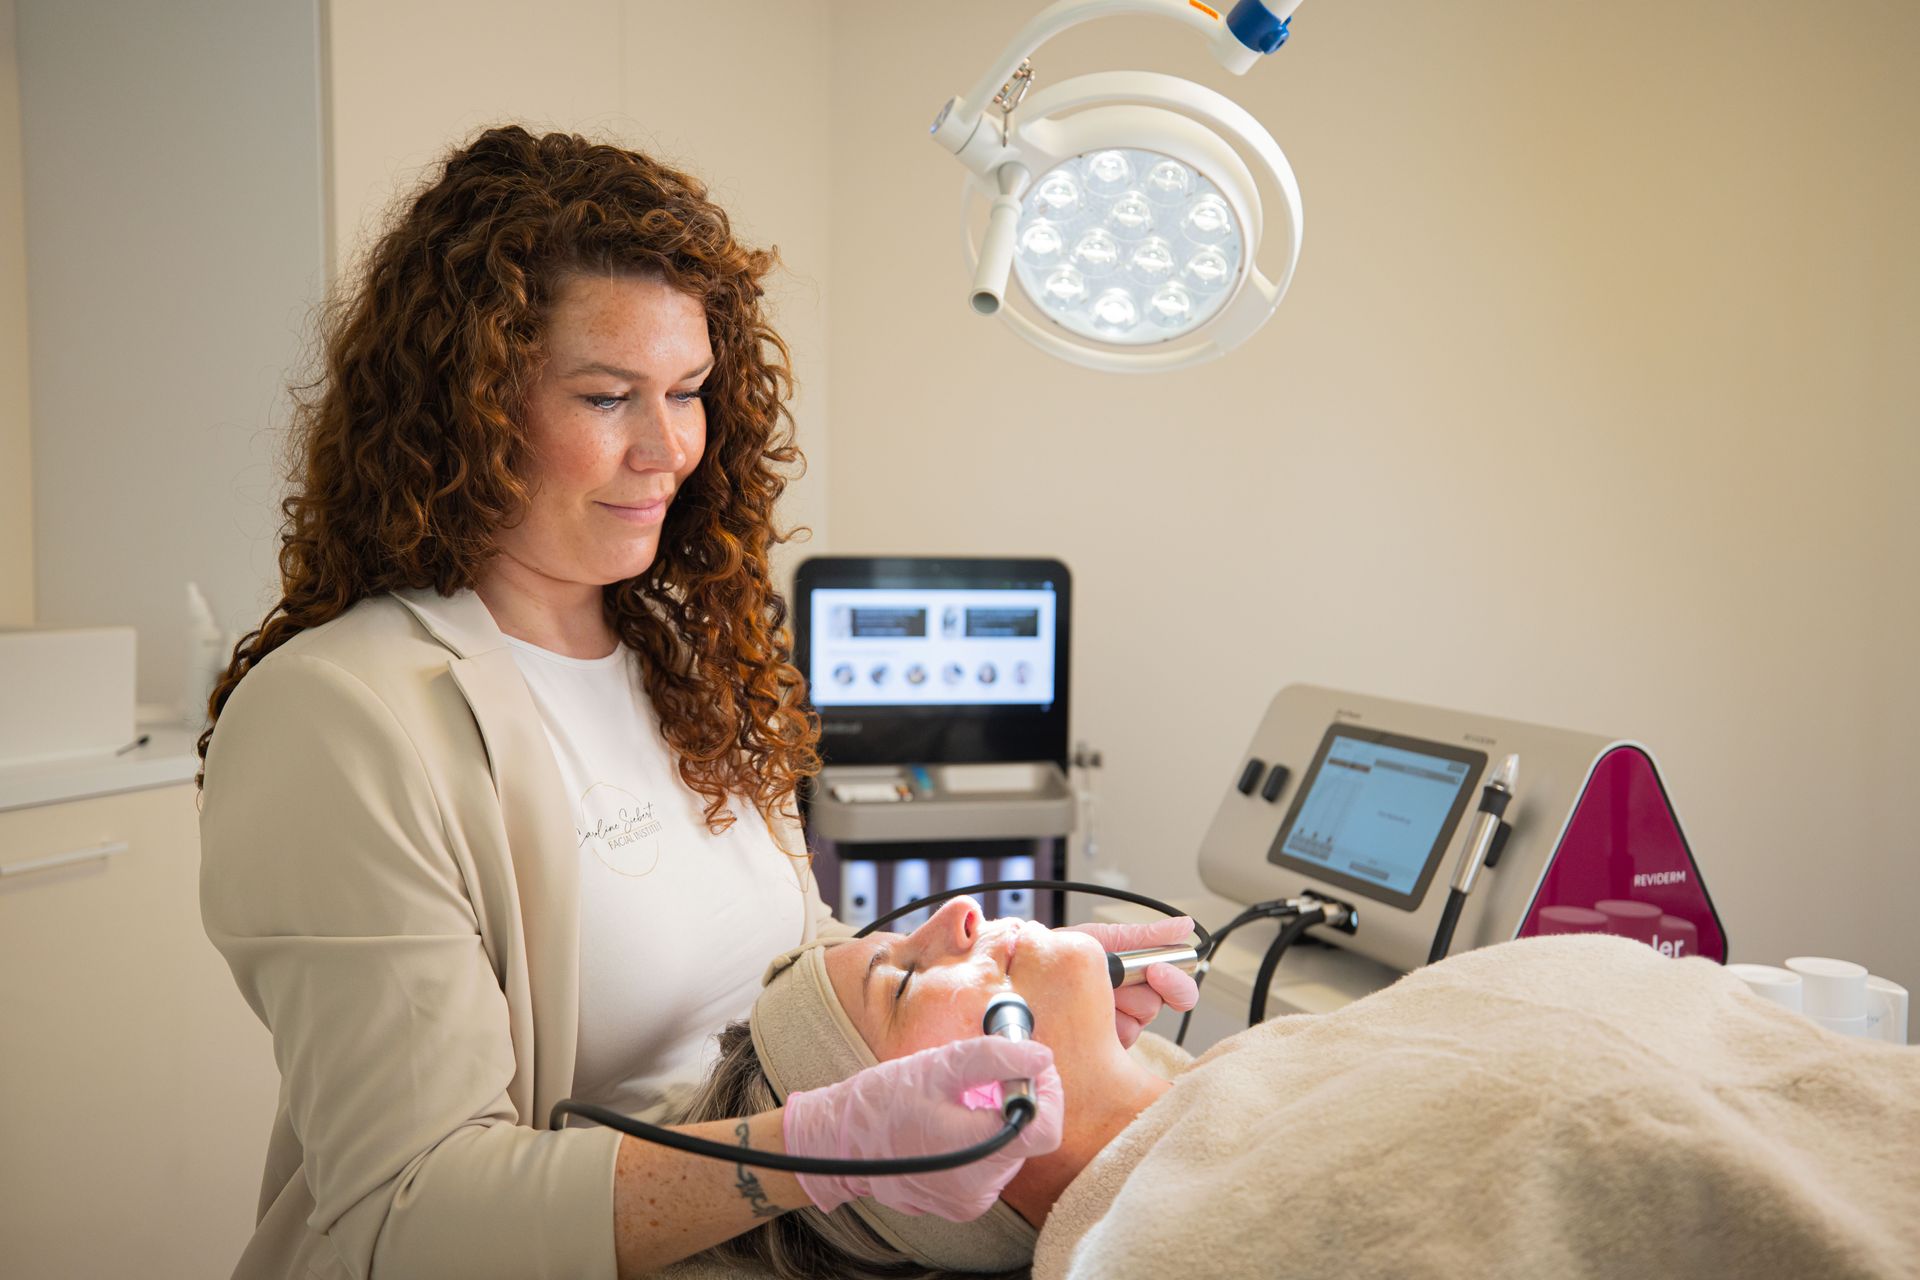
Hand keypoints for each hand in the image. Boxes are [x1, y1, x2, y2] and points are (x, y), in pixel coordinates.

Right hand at [783, 1036, 1063, 1221]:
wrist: (838, 1142)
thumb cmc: (883, 1101)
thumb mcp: (940, 1065)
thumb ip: (997, 1057)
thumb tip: (1042, 1056)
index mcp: (978, 1153)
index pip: (1046, 1129)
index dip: (1047, 1091)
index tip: (1030, 1066)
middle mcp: (979, 1188)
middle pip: (1028, 1137)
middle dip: (1016, 1100)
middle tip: (986, 1076)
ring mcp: (969, 1202)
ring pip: (1009, 1150)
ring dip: (996, 1119)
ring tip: (959, 1101)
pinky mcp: (960, 1204)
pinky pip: (989, 1166)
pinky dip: (980, 1140)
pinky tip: (950, 1124)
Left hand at [1061, 916, 1199, 1049]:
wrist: (1025, 971)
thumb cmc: (1065, 953)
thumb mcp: (1104, 939)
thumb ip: (1145, 938)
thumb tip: (1185, 925)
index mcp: (1142, 979)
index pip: (1180, 990)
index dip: (1176, 983)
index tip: (1157, 972)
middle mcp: (1134, 1006)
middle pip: (1156, 1006)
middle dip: (1134, 990)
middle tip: (1115, 982)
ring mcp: (1118, 1029)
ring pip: (1133, 1023)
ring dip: (1107, 1002)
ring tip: (1085, 989)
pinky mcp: (1101, 1049)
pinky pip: (1110, 1038)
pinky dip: (1095, 1020)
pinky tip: (1077, 1011)